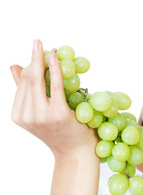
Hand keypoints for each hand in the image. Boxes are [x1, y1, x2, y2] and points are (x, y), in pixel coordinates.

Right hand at [11, 40, 97, 160]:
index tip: (35, 49)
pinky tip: (56, 58)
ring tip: (49, 49)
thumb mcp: (40, 111)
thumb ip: (27, 91)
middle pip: (28, 81)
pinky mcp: (58, 114)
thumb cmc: (61, 132)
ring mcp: (41, 116)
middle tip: (38, 41)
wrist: (77, 152)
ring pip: (38, 82)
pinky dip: (55, 69)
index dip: (28, 65)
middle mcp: (27, 116)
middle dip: (33, 58)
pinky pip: (56, 86)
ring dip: (43, 61)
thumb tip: (14, 66)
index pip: (21, 85)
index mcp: (19, 116)